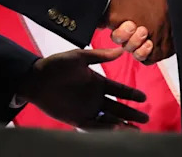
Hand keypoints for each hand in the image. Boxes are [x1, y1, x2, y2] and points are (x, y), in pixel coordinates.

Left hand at [16, 47, 148, 130]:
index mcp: (97, 82)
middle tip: (145, 118)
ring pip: (109, 119)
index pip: (119, 89)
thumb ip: (99, 56)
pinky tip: (117, 130)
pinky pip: (94, 126)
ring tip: (136, 130)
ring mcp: (86, 108)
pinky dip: (106, 129)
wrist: (35, 79)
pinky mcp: (77, 118)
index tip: (143, 98)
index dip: (131, 94)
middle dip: (131, 113)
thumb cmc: (56, 65)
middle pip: (118, 107)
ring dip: (122, 124)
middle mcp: (94, 97)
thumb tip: (120, 50)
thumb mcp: (79, 57)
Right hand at [103, 0, 172, 64]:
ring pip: (130, 50)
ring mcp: (142, 43)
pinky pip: (143, 59)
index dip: (115, 28)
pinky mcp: (153, 52)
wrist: (181, 7)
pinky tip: (149, 44)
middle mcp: (132, 32)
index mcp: (127, 17)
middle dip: (125, 35)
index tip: (127, 21)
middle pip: (120, 40)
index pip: (113, 26)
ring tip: (144, 33)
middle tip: (135, 26)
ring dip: (134, 44)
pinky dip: (143, 53)